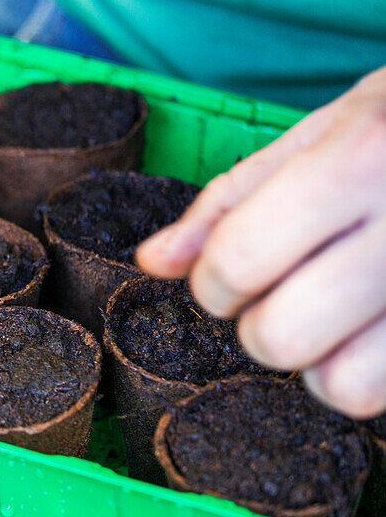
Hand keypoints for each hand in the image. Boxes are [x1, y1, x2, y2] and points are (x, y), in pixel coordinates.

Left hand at [137, 66, 385, 418]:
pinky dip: (368, 375)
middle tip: (284, 296)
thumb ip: (232, 198)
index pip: (238, 260)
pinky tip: (374, 331)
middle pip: (279, 335)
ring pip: (343, 386)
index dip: (212, 282)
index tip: (228, 274)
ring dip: (319, 365)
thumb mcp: (327, 130)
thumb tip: (153, 261)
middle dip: (259, 327)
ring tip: (336, 320)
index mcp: (361, 159)